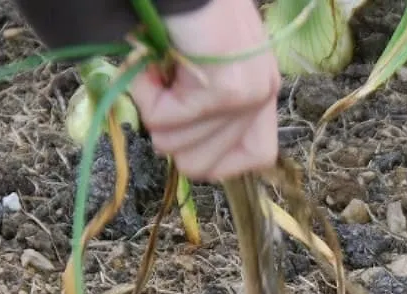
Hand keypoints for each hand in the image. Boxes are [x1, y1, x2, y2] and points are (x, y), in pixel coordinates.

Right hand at [129, 0, 280, 181]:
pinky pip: (164, 120)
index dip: (216, 159)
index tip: (189, 132)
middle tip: (163, 92)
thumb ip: (208, 109)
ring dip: (152, 108)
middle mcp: (263, 96)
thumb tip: (178, 146)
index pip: (258, 157)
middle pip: (203, 166)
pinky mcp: (224, 92)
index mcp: (262, 91)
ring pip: (176, 146)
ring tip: (156, 70)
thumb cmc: (185, 12)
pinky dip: (143, 93)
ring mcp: (247, 96)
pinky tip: (149, 63)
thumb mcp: (206, 68)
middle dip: (169, 135)